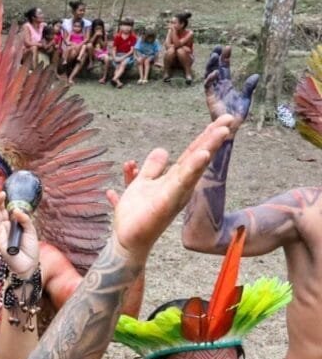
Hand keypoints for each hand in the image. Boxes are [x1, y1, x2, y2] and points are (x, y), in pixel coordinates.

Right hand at [0, 185, 38, 275]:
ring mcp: (0, 233)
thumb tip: (16, 209)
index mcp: (11, 225)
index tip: (3, 192)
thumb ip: (24, 220)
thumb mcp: (31, 231)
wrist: (29, 266)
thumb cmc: (30, 250)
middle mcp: (4, 228)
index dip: (2, 201)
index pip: (4, 210)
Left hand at [111, 116, 234, 261]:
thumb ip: (152, 167)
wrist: (127, 240)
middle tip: (230, 118)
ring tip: (222, 131)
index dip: (206, 136)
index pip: (193, 153)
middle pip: (198, 156)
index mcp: (175, 179)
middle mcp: (180, 185)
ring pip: (194, 166)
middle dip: (213, 137)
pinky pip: (181, 182)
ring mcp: (175, 193)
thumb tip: (162, 150)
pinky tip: (203, 156)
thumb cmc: (136, 215)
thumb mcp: (142, 183)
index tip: (223, 119)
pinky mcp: (167, 202)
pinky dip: (192, 169)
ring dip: (207, 148)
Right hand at [204, 46, 257, 135]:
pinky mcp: (210, 97)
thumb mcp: (246, 98)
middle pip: (215, 68)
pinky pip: (208, 86)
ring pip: (209, 75)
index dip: (225, 58)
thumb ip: (249, 87)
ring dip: (211, 65)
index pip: (224, 68)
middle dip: (216, 58)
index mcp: (227, 84)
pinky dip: (211, 79)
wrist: (232, 125)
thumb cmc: (237, 113)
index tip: (227, 47)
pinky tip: (216, 73)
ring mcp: (213, 91)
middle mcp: (219, 86)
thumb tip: (256, 75)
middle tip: (217, 47)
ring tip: (214, 56)